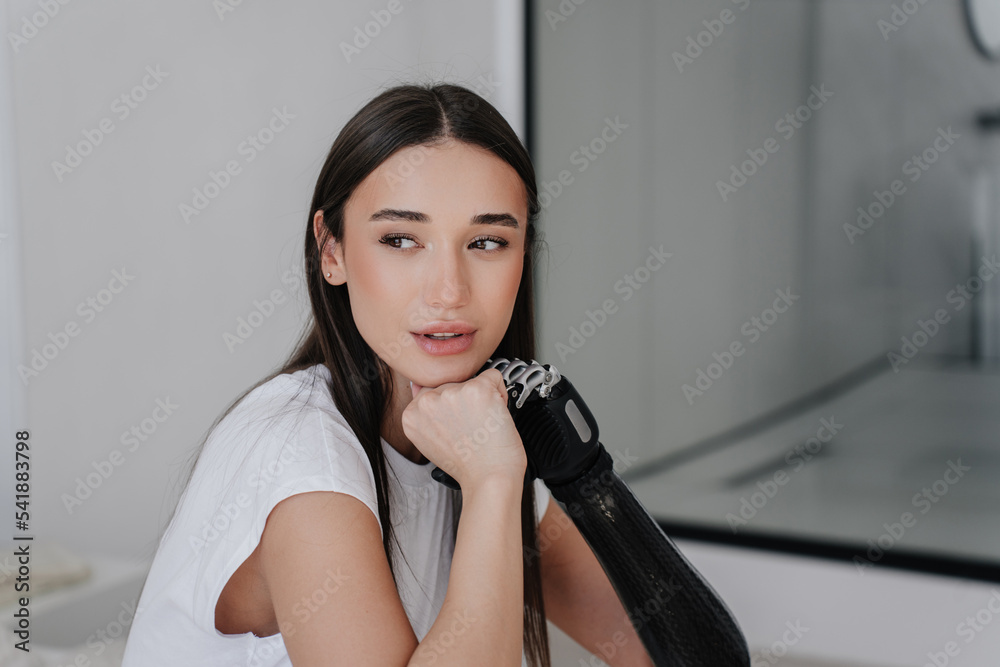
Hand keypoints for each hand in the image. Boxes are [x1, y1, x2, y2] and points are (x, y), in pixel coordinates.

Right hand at [402, 369, 526, 486]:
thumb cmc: (468, 467)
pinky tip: (494, 416)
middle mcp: (427, 402)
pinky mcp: (477, 389)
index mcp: (412, 415)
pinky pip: (494, 377)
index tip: (457, 428)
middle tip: (471, 430)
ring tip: (481, 425)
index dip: (450, 411)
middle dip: (465, 403)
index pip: (433, 393)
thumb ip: (426, 414)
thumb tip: (420, 386)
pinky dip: (500, 394)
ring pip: (472, 381)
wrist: (490, 479)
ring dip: (482, 400)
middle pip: (452, 385)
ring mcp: (451, 394)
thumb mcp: (432, 442)